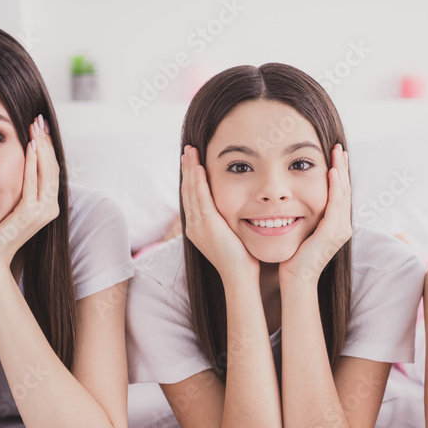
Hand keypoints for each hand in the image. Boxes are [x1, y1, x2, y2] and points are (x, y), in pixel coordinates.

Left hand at [0, 115, 59, 281]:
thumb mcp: (8, 204)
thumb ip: (16, 187)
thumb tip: (11, 163)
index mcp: (47, 205)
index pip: (50, 169)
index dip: (46, 146)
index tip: (38, 126)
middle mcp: (50, 208)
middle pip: (53, 167)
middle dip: (46, 141)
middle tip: (38, 119)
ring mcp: (43, 212)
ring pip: (47, 171)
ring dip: (42, 147)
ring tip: (35, 127)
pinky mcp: (31, 214)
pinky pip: (33, 182)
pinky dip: (32, 163)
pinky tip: (29, 147)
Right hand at [181, 145, 258, 281]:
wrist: (239, 277)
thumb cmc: (240, 259)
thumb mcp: (229, 235)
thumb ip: (226, 220)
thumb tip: (233, 209)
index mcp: (196, 227)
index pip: (191, 196)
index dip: (190, 177)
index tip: (192, 161)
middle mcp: (193, 225)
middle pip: (187, 190)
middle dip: (187, 168)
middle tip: (188, 150)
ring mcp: (198, 225)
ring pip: (190, 191)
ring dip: (190, 169)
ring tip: (190, 151)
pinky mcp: (207, 225)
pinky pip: (201, 198)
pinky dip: (198, 182)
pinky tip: (198, 168)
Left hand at [280, 144, 351, 285]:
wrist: (296, 278)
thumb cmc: (294, 257)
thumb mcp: (302, 231)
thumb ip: (306, 217)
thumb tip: (295, 201)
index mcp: (337, 225)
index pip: (340, 194)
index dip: (339, 174)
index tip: (335, 156)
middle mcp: (343, 226)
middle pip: (345, 190)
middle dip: (342, 167)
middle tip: (339, 148)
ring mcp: (340, 229)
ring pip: (343, 193)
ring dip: (340, 171)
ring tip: (337, 153)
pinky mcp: (333, 232)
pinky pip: (336, 204)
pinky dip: (335, 187)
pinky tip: (332, 172)